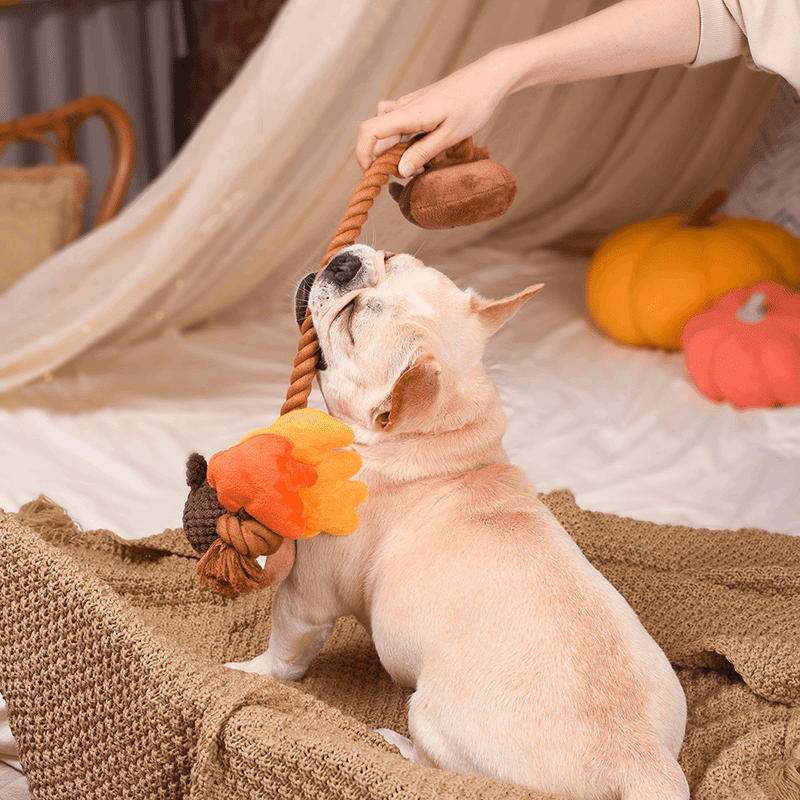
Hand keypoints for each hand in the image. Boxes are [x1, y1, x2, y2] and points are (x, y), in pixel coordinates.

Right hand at [355, 49, 513, 176]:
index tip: (373, 174)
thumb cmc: (474, 104)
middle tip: (410, 173)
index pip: (369, 131)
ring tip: (417, 163)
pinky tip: (420, 148)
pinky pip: (398, 123)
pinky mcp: (417, 104)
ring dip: (392, 149)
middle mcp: (404, 106)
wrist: (489, 77)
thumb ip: (423, 153)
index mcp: (409, 113)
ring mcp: (409, 103)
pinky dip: (401, 140)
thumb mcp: (450, 135)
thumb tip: (399, 171)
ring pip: (385, 128)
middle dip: (383, 158)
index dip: (363, 155)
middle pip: (375, 134)